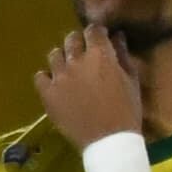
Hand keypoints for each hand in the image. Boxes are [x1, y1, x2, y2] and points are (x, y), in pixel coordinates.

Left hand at [34, 25, 143, 148]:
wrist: (109, 141)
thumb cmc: (126, 111)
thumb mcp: (131, 81)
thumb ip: (123, 55)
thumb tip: (117, 36)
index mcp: (100, 55)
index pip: (93, 30)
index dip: (96, 32)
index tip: (100, 38)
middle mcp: (76, 61)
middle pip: (71, 39)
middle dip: (78, 42)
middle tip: (84, 54)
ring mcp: (59, 77)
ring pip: (54, 55)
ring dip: (62, 58)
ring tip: (68, 69)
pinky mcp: (47, 94)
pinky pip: (40, 77)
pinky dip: (47, 78)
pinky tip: (55, 85)